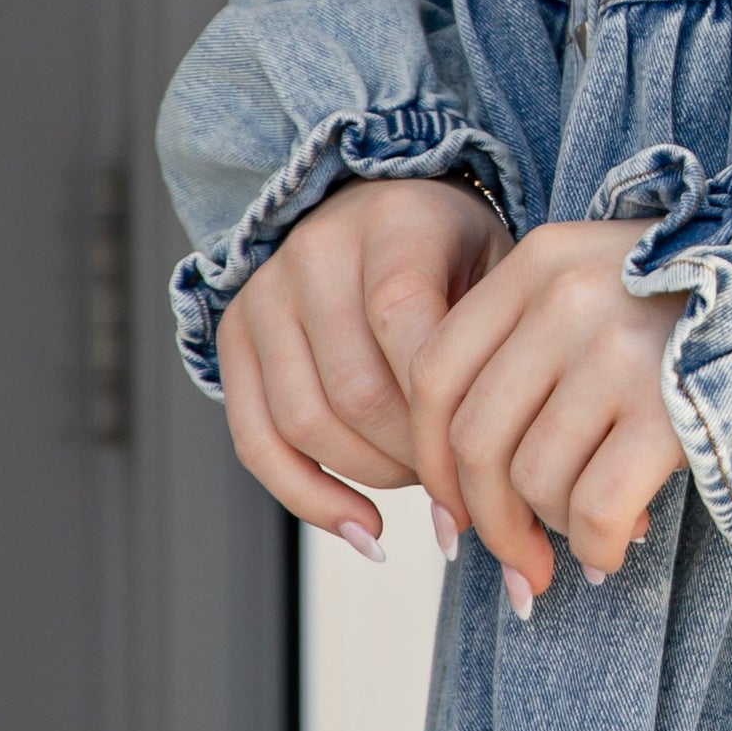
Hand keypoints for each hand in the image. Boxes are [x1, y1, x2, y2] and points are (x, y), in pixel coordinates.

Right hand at [215, 174, 508, 560]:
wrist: (381, 204)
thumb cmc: (457, 255)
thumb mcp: (498, 272)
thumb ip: (497, 352)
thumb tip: (494, 482)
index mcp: (395, 223)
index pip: (406, 327)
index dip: (445, 411)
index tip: (487, 456)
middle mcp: (317, 251)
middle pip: (357, 391)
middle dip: (415, 456)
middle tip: (460, 474)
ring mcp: (265, 294)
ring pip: (305, 423)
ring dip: (370, 477)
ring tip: (420, 481)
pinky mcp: (234, 336)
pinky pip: (256, 440)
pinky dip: (308, 498)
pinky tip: (364, 526)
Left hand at [405, 225, 692, 612]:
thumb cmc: (696, 313)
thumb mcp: (598, 290)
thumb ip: (527, 353)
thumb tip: (460, 493)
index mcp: (539, 261)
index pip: (435, 373)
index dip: (432, 460)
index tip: (452, 514)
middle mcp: (567, 298)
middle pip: (474, 438)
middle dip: (488, 521)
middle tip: (518, 564)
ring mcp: (618, 350)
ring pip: (533, 479)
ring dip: (555, 529)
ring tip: (592, 532)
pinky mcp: (669, 407)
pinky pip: (595, 508)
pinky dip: (596, 544)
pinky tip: (614, 552)